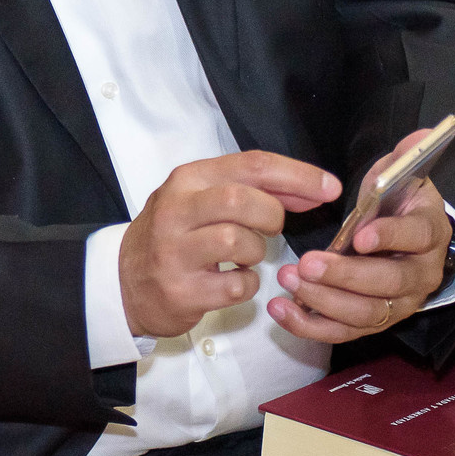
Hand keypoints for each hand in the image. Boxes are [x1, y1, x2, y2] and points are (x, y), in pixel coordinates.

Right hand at [119, 151, 340, 339]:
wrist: (124, 281)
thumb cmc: (175, 235)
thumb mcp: (203, 200)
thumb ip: (254, 190)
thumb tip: (314, 190)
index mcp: (187, 179)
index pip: (251, 165)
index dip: (297, 176)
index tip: (330, 189)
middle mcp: (176, 210)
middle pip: (243, 200)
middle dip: (272, 216)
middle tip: (270, 229)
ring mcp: (174, 251)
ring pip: (239, 242)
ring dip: (257, 252)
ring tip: (244, 256)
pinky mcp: (181, 290)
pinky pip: (237, 285)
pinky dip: (247, 285)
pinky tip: (233, 281)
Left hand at [271, 136, 452, 343]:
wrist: (405, 240)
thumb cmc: (397, 205)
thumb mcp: (402, 176)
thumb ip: (406, 157)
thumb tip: (420, 135)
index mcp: (429, 233)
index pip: (416, 236)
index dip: (390, 236)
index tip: (359, 235)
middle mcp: (421, 275)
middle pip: (388, 283)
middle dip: (345, 276)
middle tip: (307, 263)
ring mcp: (398, 304)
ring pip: (366, 313)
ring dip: (324, 300)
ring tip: (289, 280)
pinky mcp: (372, 322)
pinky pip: (343, 332)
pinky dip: (310, 325)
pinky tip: (280, 310)